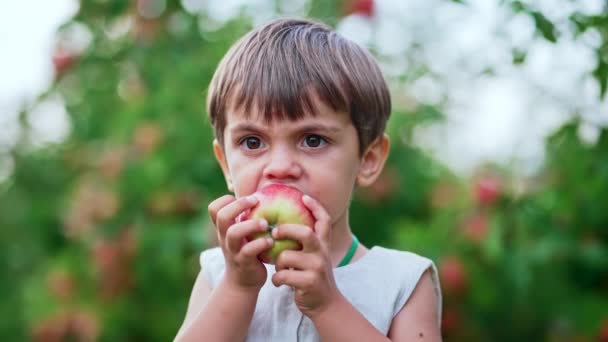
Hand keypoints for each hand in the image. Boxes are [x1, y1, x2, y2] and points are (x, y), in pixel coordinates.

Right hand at [208, 194, 273, 290]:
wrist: (243, 284)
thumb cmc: (248, 253)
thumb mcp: (242, 236)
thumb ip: (247, 219)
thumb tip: (267, 195)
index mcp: (224, 229)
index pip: (214, 209)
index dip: (225, 200)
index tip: (245, 200)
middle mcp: (225, 238)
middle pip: (222, 216)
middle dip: (239, 205)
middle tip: (256, 201)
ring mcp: (233, 251)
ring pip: (233, 233)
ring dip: (251, 225)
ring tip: (265, 223)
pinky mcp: (244, 263)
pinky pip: (249, 251)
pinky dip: (261, 243)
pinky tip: (271, 241)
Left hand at [270, 195, 340, 316]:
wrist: (325, 305)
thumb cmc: (312, 278)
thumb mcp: (315, 258)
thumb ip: (305, 244)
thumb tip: (283, 225)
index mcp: (323, 245)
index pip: (324, 220)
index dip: (315, 206)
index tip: (303, 197)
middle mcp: (322, 253)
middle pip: (305, 233)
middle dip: (286, 230)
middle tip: (275, 232)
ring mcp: (317, 268)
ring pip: (287, 256)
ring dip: (277, 263)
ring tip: (279, 269)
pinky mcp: (309, 283)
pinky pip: (283, 275)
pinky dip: (276, 279)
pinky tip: (278, 283)